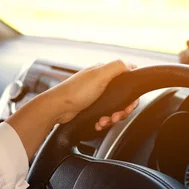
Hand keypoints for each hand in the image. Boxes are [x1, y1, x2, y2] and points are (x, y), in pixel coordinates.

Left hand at [7, 60, 138, 158]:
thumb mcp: (100, 75)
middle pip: (123, 97)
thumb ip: (117, 67)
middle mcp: (101, 82)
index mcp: (104, 72)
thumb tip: (132, 66)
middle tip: (117, 116)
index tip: (129, 104)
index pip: (127, 80)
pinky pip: (104, 115)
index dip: (131, 94)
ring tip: (105, 121)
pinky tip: (99, 123)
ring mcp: (96, 95)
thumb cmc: (76, 92)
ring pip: (114, 108)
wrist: (57, 108)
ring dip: (112, 117)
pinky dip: (104, 121)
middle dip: (122, 109)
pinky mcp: (91, 107)